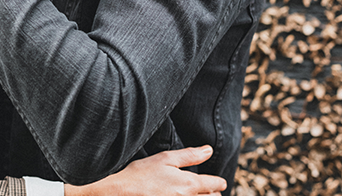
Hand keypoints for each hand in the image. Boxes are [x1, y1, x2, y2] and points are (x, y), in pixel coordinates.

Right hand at [63, 146, 226, 195]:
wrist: (121, 193)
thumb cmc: (141, 174)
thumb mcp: (165, 159)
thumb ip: (189, 155)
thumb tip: (209, 150)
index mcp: (189, 184)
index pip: (214, 185)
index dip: (218, 183)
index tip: (220, 182)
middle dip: (213, 194)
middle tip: (210, 190)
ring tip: (197, 193)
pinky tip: (180, 194)